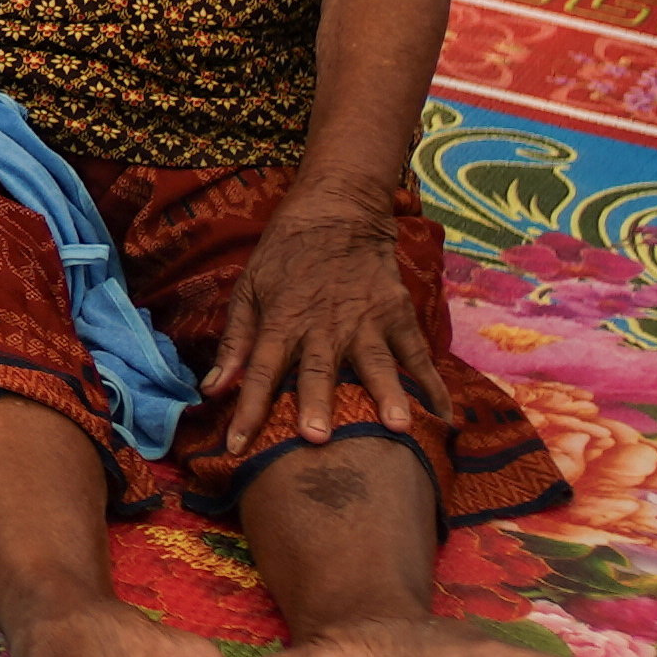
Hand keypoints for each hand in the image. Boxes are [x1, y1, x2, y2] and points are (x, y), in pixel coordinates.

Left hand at [201, 188, 446, 457]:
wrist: (338, 209)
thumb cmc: (285, 254)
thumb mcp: (249, 288)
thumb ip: (235, 341)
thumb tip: (212, 389)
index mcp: (282, 321)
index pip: (260, 371)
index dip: (247, 410)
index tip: (236, 446)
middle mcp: (324, 326)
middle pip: (318, 371)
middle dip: (317, 403)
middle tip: (317, 438)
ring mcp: (366, 321)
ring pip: (375, 364)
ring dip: (386, 396)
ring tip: (398, 428)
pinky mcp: (398, 314)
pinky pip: (418, 356)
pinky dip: (432, 387)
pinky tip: (443, 419)